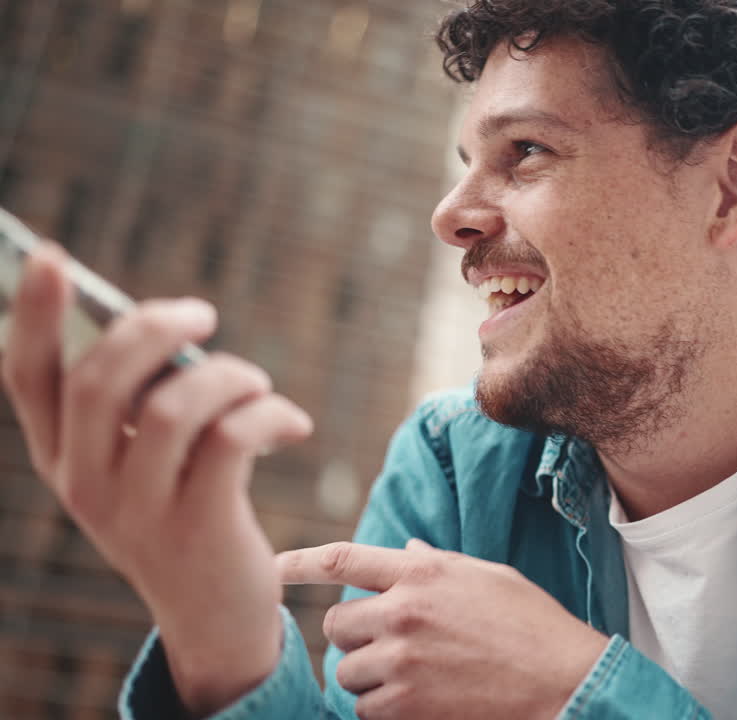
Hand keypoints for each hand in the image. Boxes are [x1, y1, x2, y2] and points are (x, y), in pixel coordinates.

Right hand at [0, 243, 313, 714]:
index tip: (50, 256)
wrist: (214, 615)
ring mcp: (138, 511)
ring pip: (175, 408)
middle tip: (202, 315)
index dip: (33, 313)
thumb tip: (165, 328)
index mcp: (59, 458)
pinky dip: (270, 414)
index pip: (26, 376)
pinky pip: (232, 440)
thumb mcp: (141, 463)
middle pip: (100, 379)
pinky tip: (293, 424)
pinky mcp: (200, 527)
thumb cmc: (183, 512)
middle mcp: (83, 485)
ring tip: (255, 383)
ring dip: (228, 376)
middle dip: (155, 329)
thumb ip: (138, 403)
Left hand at [276, 539, 609, 719]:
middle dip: (354, 636)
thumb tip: (404, 547)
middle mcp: (404, 612)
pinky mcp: (406, 706)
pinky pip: (364, 710)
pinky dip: (381, 709)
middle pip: (337, 623)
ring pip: (345, 672)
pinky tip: (416, 701)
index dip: (300, 563)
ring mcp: (402, 661)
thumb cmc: (532, 624)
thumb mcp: (487, 577)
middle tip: (387, 645)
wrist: (562, 681)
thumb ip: (438, 563)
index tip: (272, 569)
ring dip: (367, 677)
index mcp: (424, 573)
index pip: (343, 559)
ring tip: (409, 676)